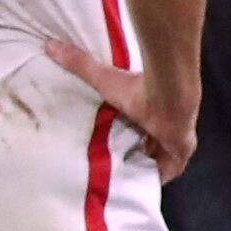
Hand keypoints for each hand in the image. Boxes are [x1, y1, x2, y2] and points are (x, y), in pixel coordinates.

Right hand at [44, 39, 193, 180]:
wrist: (169, 94)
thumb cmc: (138, 87)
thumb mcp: (103, 77)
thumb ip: (79, 62)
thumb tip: (49, 44)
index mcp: (149, 113)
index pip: (138, 128)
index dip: (127, 138)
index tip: (110, 148)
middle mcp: (164, 127)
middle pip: (149, 147)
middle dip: (134, 157)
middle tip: (112, 170)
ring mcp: (175, 141)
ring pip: (159, 161)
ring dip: (144, 168)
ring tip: (122, 181)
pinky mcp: (181, 152)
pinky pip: (169, 171)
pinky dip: (156, 178)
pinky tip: (140, 186)